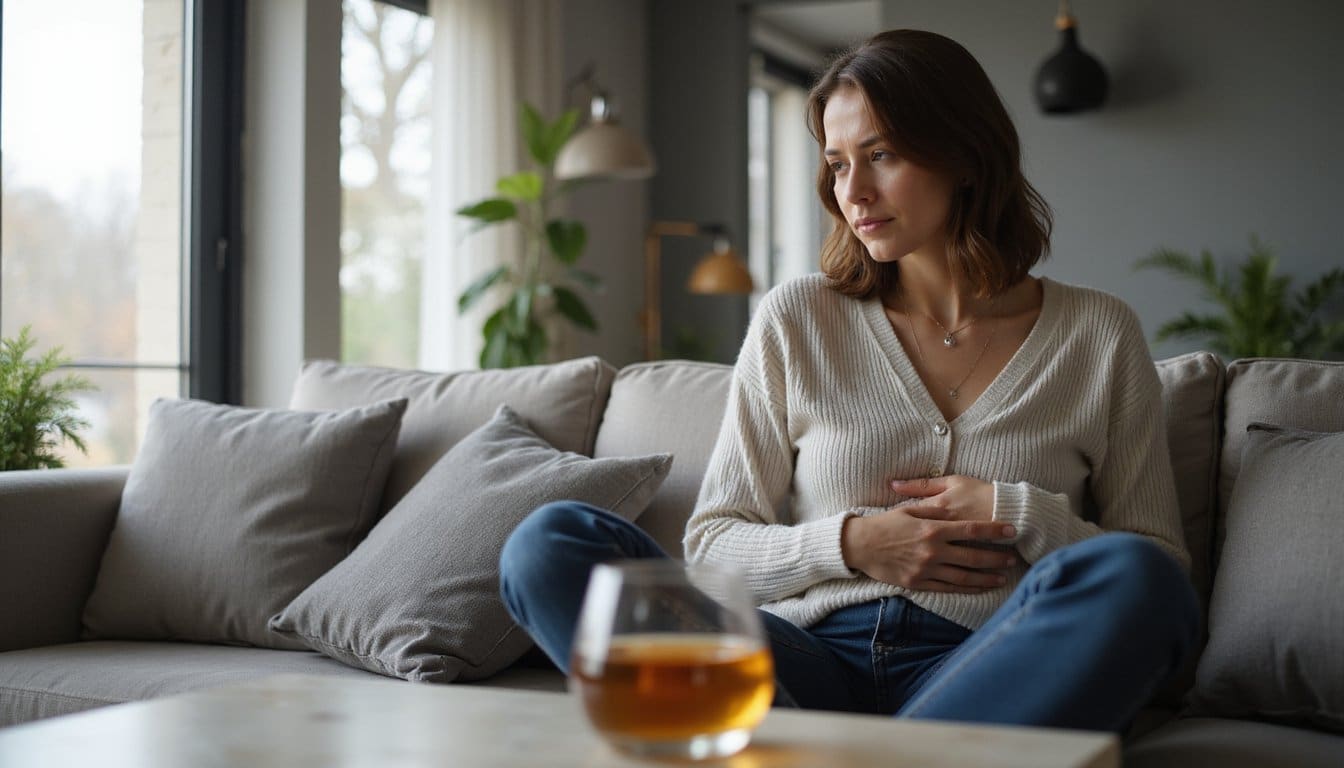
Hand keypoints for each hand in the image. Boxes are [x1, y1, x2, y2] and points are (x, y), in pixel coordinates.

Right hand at [840, 475, 1017, 592]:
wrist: (860, 545)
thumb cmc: (884, 523)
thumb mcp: (909, 509)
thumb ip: (933, 509)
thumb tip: (954, 507)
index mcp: (932, 528)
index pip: (971, 529)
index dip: (994, 530)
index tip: (1011, 530)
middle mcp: (932, 550)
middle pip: (973, 556)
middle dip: (996, 557)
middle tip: (1013, 558)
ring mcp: (926, 569)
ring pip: (964, 576)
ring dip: (986, 577)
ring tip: (1002, 577)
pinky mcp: (918, 583)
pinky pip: (948, 588)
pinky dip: (966, 588)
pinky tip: (979, 587)